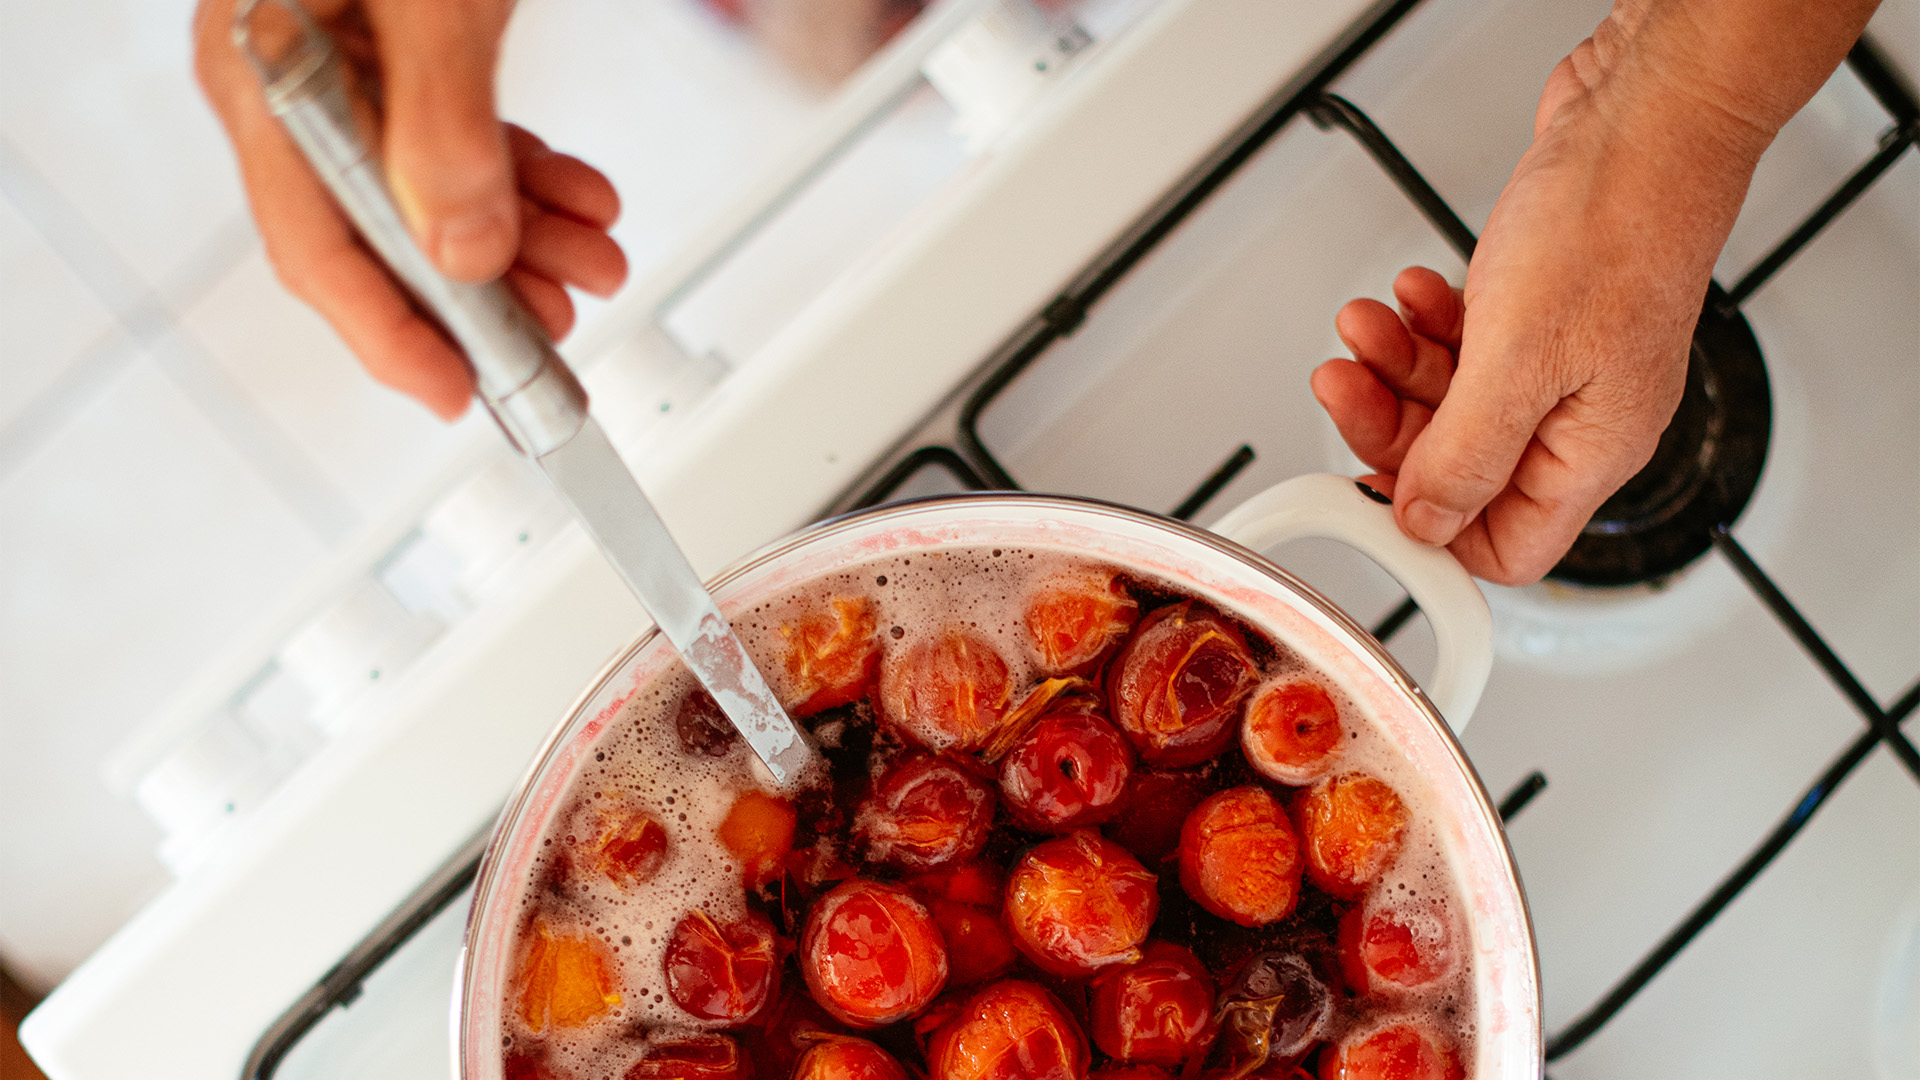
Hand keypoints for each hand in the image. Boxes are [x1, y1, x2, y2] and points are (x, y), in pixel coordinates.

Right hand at [194, 0, 628, 419]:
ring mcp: (351, 71)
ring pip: (437, 201)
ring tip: (592, 259)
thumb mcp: (428, 4)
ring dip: (527, 242)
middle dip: (486, 294)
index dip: (391, 338)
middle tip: (556, 323)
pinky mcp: (407, 56)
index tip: (456, 391)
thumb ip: (442, 126)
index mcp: (264, 76)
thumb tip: (466, 252)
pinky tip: (580, 202)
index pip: (317, 250)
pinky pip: (465, 146)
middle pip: (384, 241)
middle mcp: (297, 86)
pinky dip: (529, 182)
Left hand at [1311, 0, 1877, 584]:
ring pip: (1452, 400)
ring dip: (1396, 366)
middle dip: (1389, 427)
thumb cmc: (1614, 219)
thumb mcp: (1521, 358)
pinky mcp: (1541, 309)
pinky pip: (1465, 344)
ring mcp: (1560, 361)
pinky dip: (1426, 326)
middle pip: (1459, 468)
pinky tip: (1412, 297)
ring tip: (1366, 326)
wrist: (1646, 114)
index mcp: (1589, 451)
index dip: (1432, 532)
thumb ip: (1467, 453)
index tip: (1369, 495)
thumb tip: (1426, 526)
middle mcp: (1577, 416)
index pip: (1505, 547)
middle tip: (1345, 383)